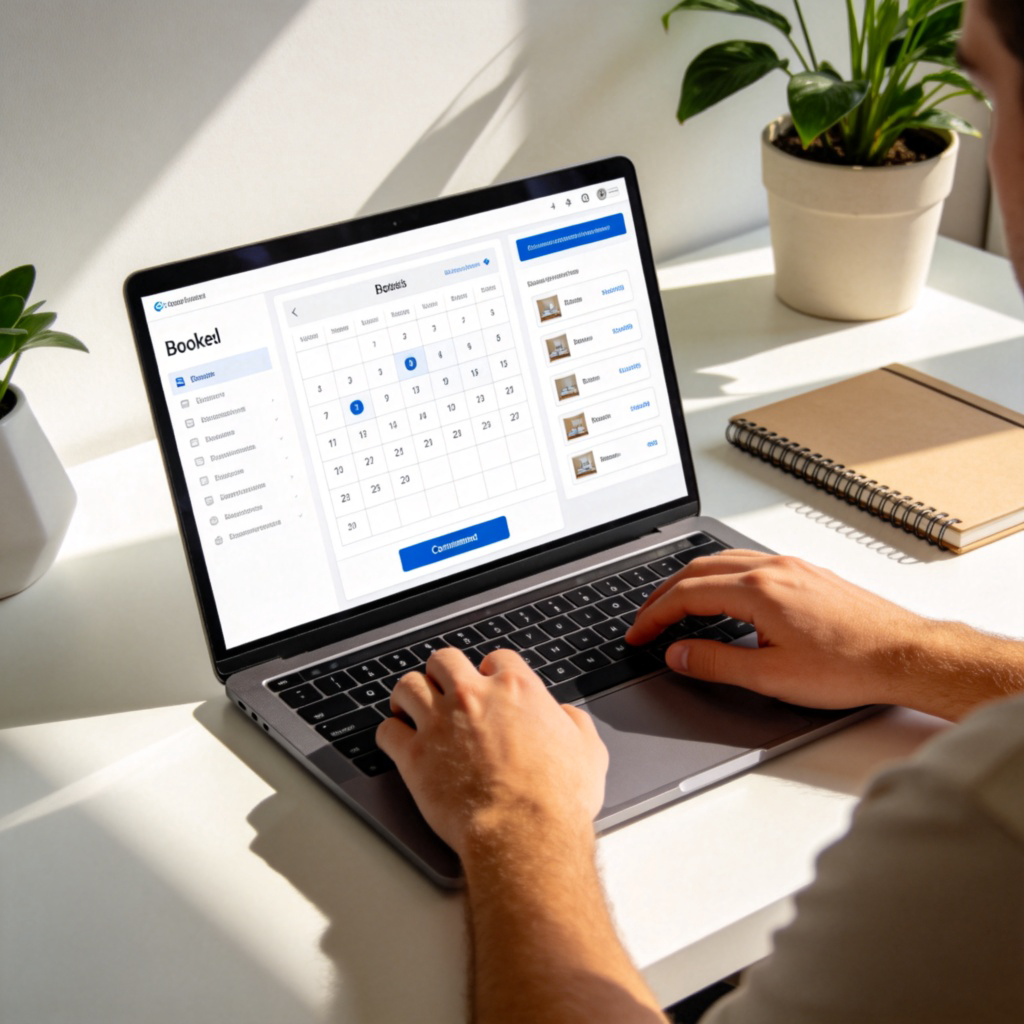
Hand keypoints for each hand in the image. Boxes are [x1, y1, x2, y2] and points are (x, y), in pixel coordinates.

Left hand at [376, 648, 608, 856]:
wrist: (524, 832)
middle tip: (444, 689)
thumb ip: (574, 724)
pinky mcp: (413, 755)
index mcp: (515, 689)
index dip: (491, 670)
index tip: (487, 682)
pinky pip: (387, 731)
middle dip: (443, 672)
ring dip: (409, 695)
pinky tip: (397, 741)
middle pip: (444, 660)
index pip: (496, 657)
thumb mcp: (588, 752)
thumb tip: (566, 717)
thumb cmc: (556, 798)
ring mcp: (439, 723)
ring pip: (408, 687)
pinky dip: (390, 734)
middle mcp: (473, 696)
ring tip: (410, 707)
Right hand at [625, 549, 944, 713]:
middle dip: (664, 595)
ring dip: (691, 580)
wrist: (906, 655)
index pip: (687, 594)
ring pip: (724, 560)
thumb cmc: (850, 666)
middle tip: (646, 620)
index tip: (639, 634)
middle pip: (699, 569)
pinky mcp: (808, 573)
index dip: (654, 615)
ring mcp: (792, 567)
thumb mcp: (771, 677)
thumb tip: (678, 654)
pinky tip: (724, 596)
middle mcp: (773, 569)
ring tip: (675, 605)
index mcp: (758, 591)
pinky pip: (750, 562)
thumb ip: (716, 663)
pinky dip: (721, 576)